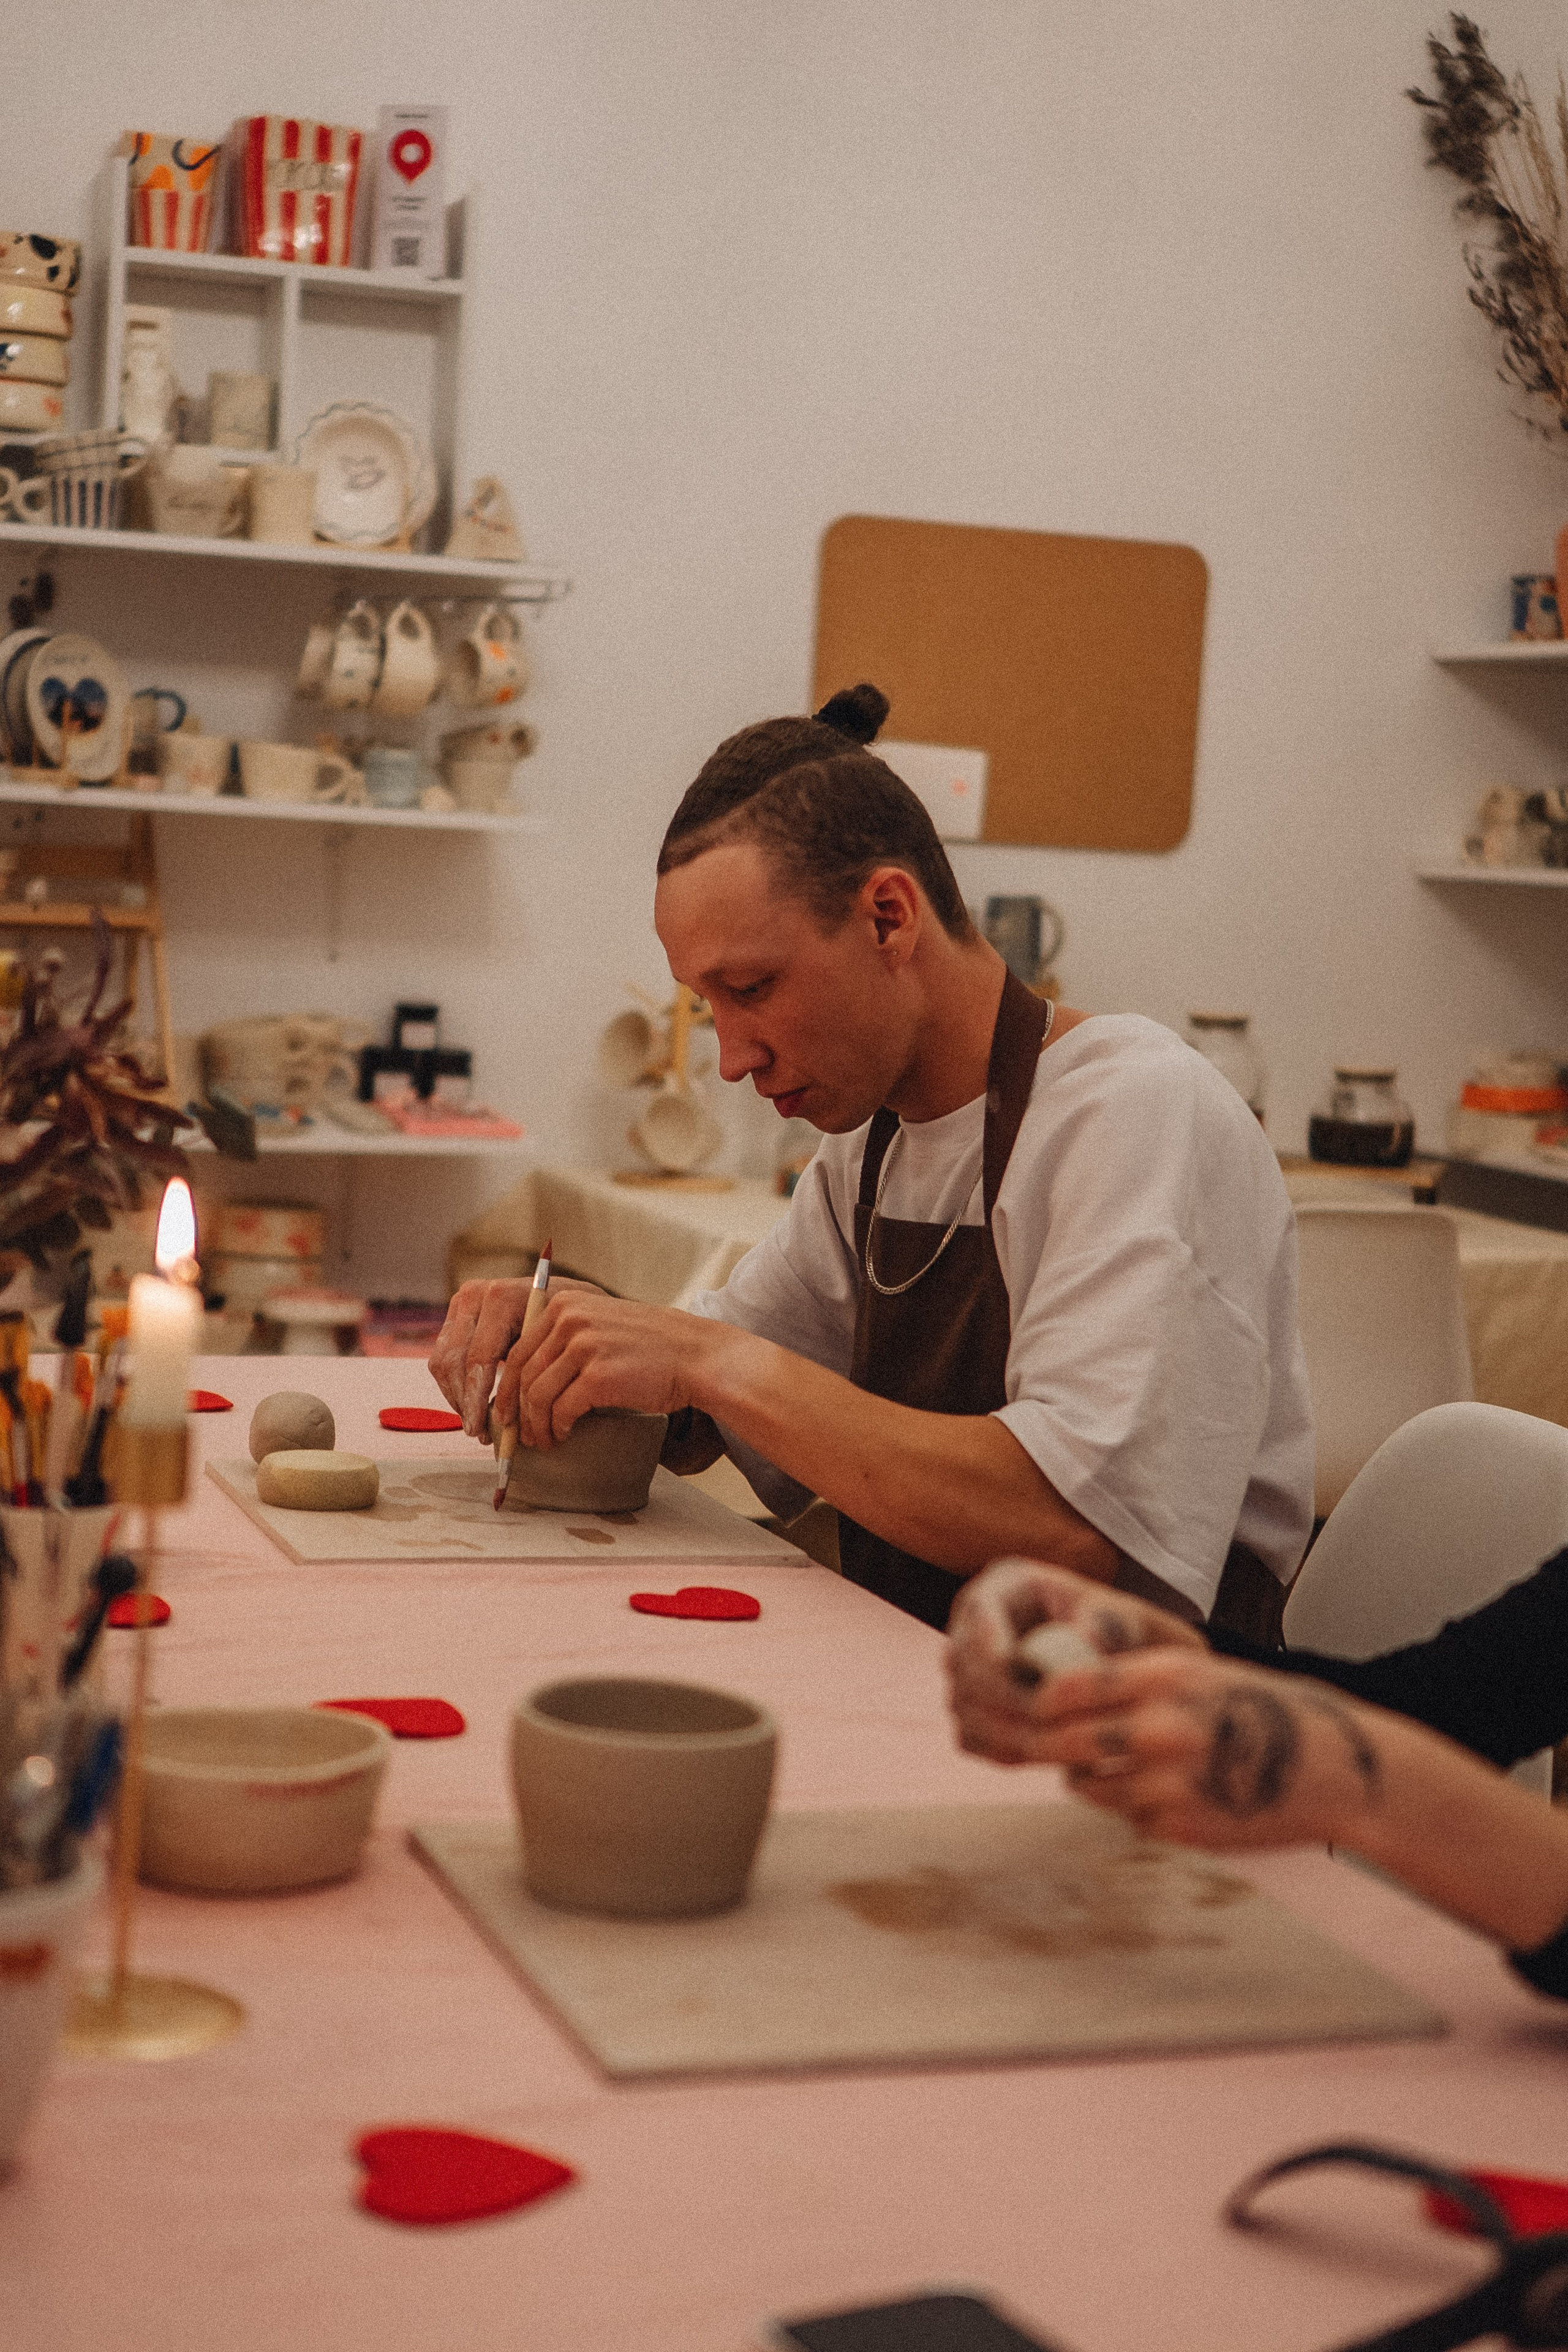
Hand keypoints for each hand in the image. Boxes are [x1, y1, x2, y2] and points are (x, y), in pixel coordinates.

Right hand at [429, 1275, 603, 1437]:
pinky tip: (472, 1407)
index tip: (481, 1427)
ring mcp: (461, 1304)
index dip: (477, 1397)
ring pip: (442, 1363)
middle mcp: (475, 1295)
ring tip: (476, 1425)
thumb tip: (521, 1415)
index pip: (479, 1357)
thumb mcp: (564, 1337)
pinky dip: (455, 1387)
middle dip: (464, 1401)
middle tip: (477, 1432)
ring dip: (457, 1397)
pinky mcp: (453, 1317)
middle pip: (454, 1361)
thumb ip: (539, 1365)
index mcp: (502, 1297)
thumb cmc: (568, 1320)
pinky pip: (441, 1360)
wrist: (559, 1295)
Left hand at [493, 1289, 733, 1448]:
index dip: (508, 1387)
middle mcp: (570, 1320)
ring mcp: (584, 1347)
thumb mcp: (602, 1324)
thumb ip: (567, 1338)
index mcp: (565, 1305)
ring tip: (543, 1441)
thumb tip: (531, 1377)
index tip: (509, 1410)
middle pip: (523, 1374)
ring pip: (538, 1395)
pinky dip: (557, 1428)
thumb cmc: (652, 1346)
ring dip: (536, 1425)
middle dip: (517, 1411)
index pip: (519, 1350)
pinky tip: (564, 1435)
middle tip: (520, 1434)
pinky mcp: (599, 1376)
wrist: (695, 1355)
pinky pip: (562, 1410)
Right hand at [946, 1556, 1203, 1766]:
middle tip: (1044, 1718)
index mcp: (1002, 1585)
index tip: (1011, 1664)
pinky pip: (972, 1738)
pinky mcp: (972, 1709)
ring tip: (1049, 1745)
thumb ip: (1099, 1629)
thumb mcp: (1113, 1618)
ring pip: (963, 1706)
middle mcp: (972, 1626)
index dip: (988, 1640)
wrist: (1107, 1658)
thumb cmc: (1113, 1628)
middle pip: (963, 1664)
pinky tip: (1039, 1757)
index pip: (979, 1611)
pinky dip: (1000, 1751)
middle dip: (1003, 1695)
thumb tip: (1082, 1652)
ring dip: (1003, 1730)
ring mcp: (966, 1670)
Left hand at [981, 1645, 1385, 1853]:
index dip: (1044, 1703)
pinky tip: (1173, 1796)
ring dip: (1093, 1780)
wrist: (1335, 1769)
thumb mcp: (1201, 1674)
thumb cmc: (1266, 1712)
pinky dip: (1138, 1810)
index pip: (1063, 1689)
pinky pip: (1130, 1818)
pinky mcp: (1180, 1826)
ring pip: (1090, 1785)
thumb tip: (1061, 1697)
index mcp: (1163, 1677)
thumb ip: (1136, 1682)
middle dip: (1051, 1746)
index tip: (1043, 1710)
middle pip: (1062, 1742)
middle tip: (1053, 1748)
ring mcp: (1167, 1781)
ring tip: (1123, 1769)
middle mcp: (1158, 1726)